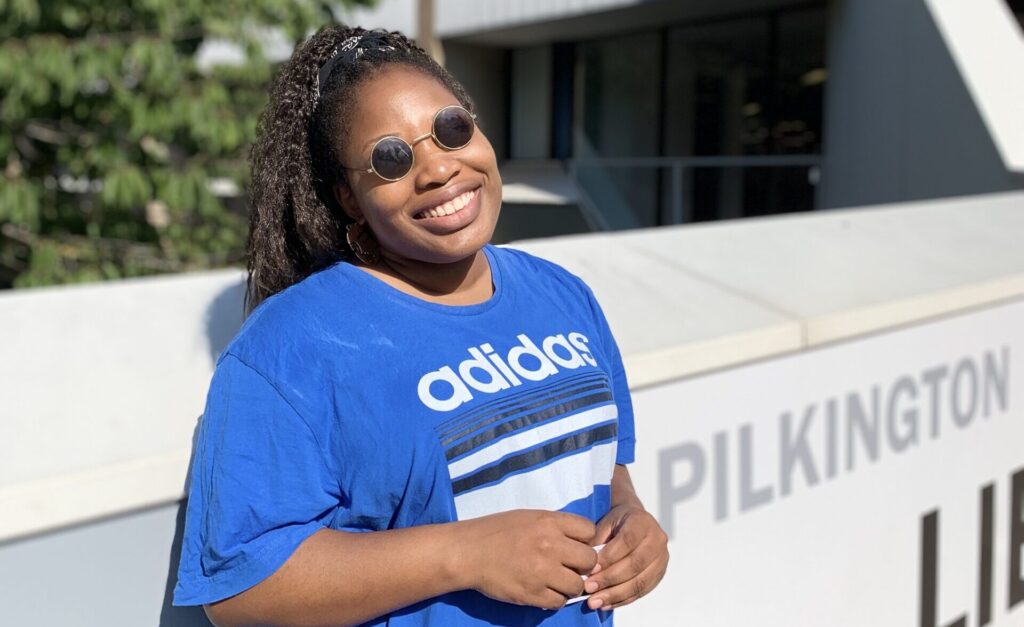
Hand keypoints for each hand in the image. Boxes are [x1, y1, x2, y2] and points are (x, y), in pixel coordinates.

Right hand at [458, 509, 599, 609]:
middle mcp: (550, 545)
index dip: (586, 540)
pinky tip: (545, 591)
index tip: (576, 545)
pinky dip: (555, 598)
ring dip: (570, 585)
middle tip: (570, 567)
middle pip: (589, 560)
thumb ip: (555, 527)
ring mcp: (542, 571)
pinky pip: (559, 602)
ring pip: (577, 585)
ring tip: (557, 581)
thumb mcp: (528, 517)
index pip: (589, 531)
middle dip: (583, 565)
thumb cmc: (496, 531)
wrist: (468, 552)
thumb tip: (580, 541)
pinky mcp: (532, 594)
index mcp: (549, 522)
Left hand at [583, 503, 668, 610]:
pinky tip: (605, 604)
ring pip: (640, 582)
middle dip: (609, 579)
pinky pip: (642, 591)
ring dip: (615, 594)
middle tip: (589, 588)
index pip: (627, 541)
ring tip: (594, 601)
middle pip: (635, 564)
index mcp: (642, 521)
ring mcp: (661, 559)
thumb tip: (585, 568)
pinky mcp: (659, 574)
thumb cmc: (616, 523)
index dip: (609, 557)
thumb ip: (597, 541)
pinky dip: (622, 600)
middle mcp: (657, 539)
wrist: (634, 522)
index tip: (590, 569)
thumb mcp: (604, 523)